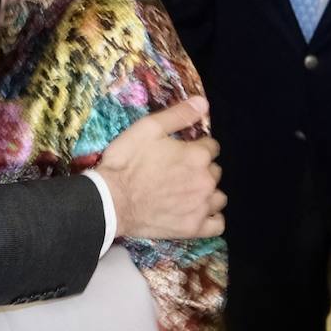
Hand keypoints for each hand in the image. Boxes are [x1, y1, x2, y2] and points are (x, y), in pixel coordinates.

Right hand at [95, 97, 224, 238]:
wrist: (111, 200)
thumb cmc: (127, 161)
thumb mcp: (147, 128)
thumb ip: (178, 115)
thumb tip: (202, 103)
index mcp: (197, 156)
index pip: (212, 147)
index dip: (196, 146)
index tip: (181, 151)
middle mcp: (205, 181)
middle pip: (215, 171)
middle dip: (201, 168)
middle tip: (178, 171)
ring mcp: (201, 207)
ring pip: (218, 197)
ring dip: (207, 192)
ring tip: (187, 191)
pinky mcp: (193, 228)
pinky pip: (217, 224)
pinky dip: (211, 218)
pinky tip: (197, 211)